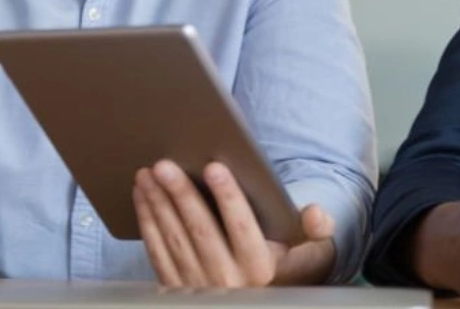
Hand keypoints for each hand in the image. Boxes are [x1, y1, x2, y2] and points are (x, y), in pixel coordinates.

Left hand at [133, 160, 336, 287]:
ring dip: (158, 204)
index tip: (214, 167)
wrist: (263, 299)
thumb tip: (314, 212)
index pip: (242, 228)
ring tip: (149, 173)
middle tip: (165, 164)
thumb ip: (316, 228)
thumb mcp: (311, 250)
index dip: (228, 197)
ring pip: (174, 240)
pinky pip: (157, 253)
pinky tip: (143, 196)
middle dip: (181, 195)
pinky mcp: (176, 289)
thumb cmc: (286, 264)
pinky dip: (147, 223)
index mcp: (261, 269)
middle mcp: (227, 282)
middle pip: (200, 231)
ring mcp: (198, 288)